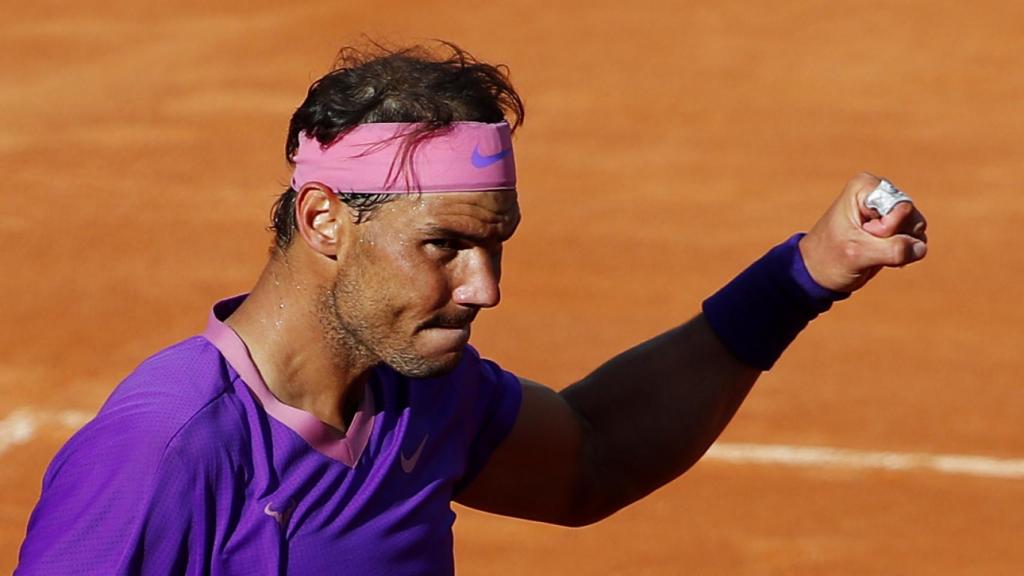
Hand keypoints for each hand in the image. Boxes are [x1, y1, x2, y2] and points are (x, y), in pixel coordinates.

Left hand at [798, 172, 927, 292]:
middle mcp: (880, 192)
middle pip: (912, 218)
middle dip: (894, 239)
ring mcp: (888, 209)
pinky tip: (879, 256)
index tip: (861, 233)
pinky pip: (916, 240)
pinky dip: (902, 253)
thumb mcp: (857, 254)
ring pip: (916, 229)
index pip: (900, 208)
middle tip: (864, 244)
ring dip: (899, 248)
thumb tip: (921, 247)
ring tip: (870, 250)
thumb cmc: (830, 258)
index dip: (886, 229)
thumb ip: (893, 249)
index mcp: (865, 187)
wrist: (818, 272)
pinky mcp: (895, 227)